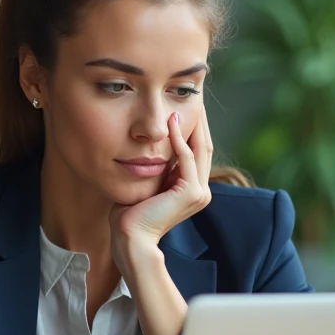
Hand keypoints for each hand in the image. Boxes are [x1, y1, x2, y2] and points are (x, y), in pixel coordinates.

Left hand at [110, 107, 212, 248]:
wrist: (130, 237)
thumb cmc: (130, 213)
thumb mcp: (148, 183)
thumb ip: (155, 167)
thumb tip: (149, 146)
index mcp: (192, 189)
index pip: (197, 151)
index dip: (192, 128)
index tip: (182, 107)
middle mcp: (201, 191)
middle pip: (204, 146)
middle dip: (198, 121)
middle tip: (191, 97)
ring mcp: (199, 193)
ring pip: (200, 148)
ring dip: (192, 124)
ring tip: (184, 104)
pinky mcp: (191, 193)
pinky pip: (186, 158)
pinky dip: (179, 139)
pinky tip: (171, 122)